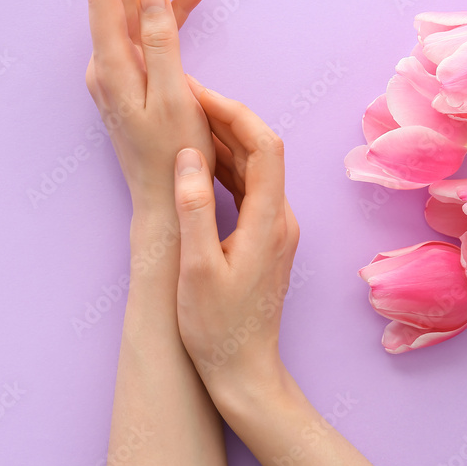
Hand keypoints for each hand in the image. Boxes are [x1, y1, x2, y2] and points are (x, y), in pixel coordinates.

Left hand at [86, 0, 215, 210]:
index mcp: (111, 66)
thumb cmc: (173, 157)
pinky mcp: (136, 81)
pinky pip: (153, 34)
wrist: (165, 199)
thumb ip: (160, 43)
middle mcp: (108, 64)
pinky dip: (174, 11)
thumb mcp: (173, 97)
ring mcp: (121, 72)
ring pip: (142, 11)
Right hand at [173, 79, 299, 395]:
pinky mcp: (265, 237)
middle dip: (225, 116)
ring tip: (185, 119)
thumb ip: (194, 209)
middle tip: (184, 96)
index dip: (232, 111)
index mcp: (270, 221)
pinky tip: (196, 160)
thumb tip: (189, 155)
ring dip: (223, 139)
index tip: (196, 93)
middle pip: (261, 149)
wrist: (244, 372)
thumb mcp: (195, 269)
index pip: (263, 145)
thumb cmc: (216, 329)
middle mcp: (281, 218)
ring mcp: (276, 227)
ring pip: (255, 166)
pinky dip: (223, 166)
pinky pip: (248, 186)